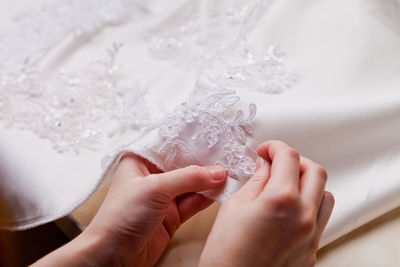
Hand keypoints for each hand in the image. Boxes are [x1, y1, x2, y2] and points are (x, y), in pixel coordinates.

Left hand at [33, 153, 226, 266]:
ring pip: (192, 183)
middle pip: (184, 164)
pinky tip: (221, 189)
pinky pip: (194, 201)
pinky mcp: (172, 215)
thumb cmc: (120, 217)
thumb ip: (188, 178)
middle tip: (228, 153)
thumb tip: (217, 172)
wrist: (113, 257)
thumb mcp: (154, 189)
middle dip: (205, 160)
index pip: (170, 144)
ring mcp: (163, 196)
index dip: (192, 140)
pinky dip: (208, 196)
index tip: (214, 134)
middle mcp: (153, 176)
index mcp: (141, 161)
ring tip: (231, 170)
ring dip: (209, 180)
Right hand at [200, 141, 333, 266]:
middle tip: (276, 164)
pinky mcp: (312, 250)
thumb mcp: (235, 206)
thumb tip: (265, 167)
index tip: (266, 151)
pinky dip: (308, 207)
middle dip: (295, 161)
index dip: (275, 147)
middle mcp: (304, 216)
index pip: (289, 157)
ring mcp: (312, 236)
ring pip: (325, 195)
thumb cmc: (227, 253)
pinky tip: (288, 211)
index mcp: (281, 200)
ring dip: (307, 184)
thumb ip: (256, 181)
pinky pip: (321, 219)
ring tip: (286, 187)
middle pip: (315, 171)